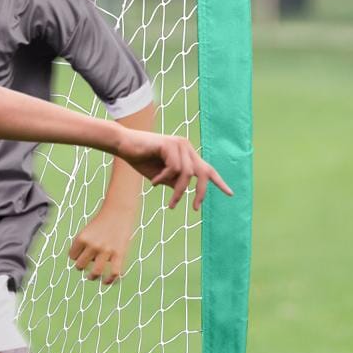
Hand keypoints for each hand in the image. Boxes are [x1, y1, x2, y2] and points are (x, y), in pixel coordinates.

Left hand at [68, 203, 136, 284]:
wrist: (118, 211)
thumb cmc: (102, 222)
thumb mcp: (87, 231)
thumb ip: (83, 245)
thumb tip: (81, 264)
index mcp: (82, 238)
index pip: (72, 256)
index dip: (76, 257)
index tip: (81, 255)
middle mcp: (93, 245)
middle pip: (80, 265)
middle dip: (82, 267)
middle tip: (86, 266)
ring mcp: (106, 250)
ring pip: (95, 273)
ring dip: (92, 277)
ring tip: (92, 276)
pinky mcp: (120, 254)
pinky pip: (114, 273)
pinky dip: (110, 280)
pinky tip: (107, 282)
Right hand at [116, 129, 231, 209]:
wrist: (123, 144)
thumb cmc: (139, 158)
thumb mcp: (160, 175)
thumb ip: (174, 180)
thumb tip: (185, 190)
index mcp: (186, 153)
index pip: (207, 168)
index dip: (218, 181)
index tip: (230, 194)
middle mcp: (186, 146)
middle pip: (203, 172)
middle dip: (201, 192)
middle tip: (195, 208)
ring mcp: (179, 144)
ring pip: (187, 174)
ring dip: (178, 191)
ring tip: (169, 203)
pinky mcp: (170, 144)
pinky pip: (174, 168)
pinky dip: (163, 178)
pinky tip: (153, 181)